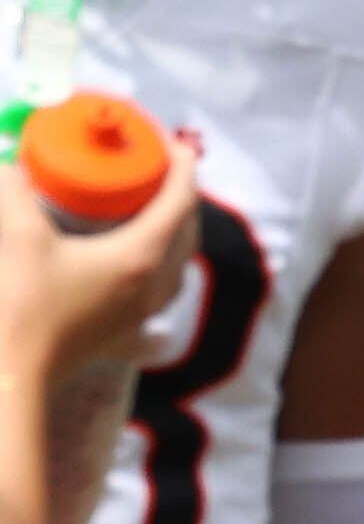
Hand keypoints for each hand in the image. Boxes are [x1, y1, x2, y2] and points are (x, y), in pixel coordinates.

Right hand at [0, 139, 198, 381]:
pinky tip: (143, 270)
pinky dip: (160, 271)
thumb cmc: (20, 306)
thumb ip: (14, 192)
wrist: (10, 377)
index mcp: (142, 256)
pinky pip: (159, 295)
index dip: (183, 169)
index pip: (180, 203)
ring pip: (177, 266)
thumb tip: (8, 165)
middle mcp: (153, 285)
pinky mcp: (122, 334)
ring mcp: (141, 313)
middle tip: (160, 173)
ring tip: (154, 214)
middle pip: (186, 232)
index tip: (175, 146)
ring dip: (175, 235)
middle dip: (180, 198)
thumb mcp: (19, 238)